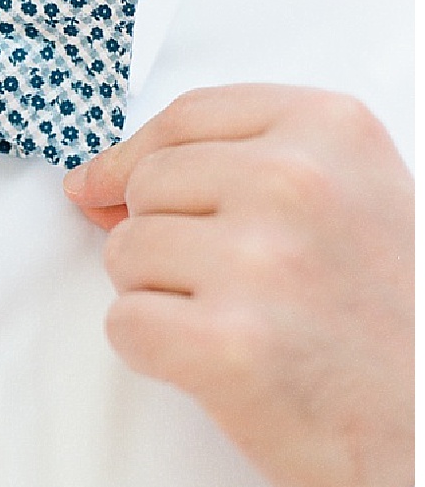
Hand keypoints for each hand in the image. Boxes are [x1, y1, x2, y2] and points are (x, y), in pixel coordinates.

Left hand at [64, 85, 413, 486]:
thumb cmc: (391, 321)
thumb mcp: (348, 200)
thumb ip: (233, 171)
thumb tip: (95, 182)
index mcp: (330, 130)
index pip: (186, 118)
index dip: (136, 157)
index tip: (111, 185)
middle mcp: (296, 182)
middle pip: (146, 185)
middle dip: (162, 237)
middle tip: (234, 288)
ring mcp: (260, 263)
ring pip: (125, 253)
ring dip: (159, 296)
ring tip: (240, 325)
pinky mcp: (226, 346)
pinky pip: (124, 323)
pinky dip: (153, 353)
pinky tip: (218, 368)